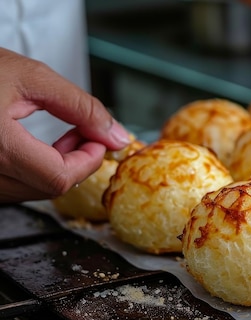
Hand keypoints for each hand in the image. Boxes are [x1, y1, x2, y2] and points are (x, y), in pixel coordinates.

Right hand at [0, 48, 129, 202]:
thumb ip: (81, 108)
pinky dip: (35, 170)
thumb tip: (115, 135)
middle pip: (48, 188)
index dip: (89, 161)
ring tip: (64, 136)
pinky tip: (39, 147)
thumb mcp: (33, 77)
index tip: (99, 141)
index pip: (59, 178)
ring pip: (32, 190)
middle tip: (85, 134)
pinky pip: (14, 186)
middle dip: (77, 162)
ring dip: (58, 167)